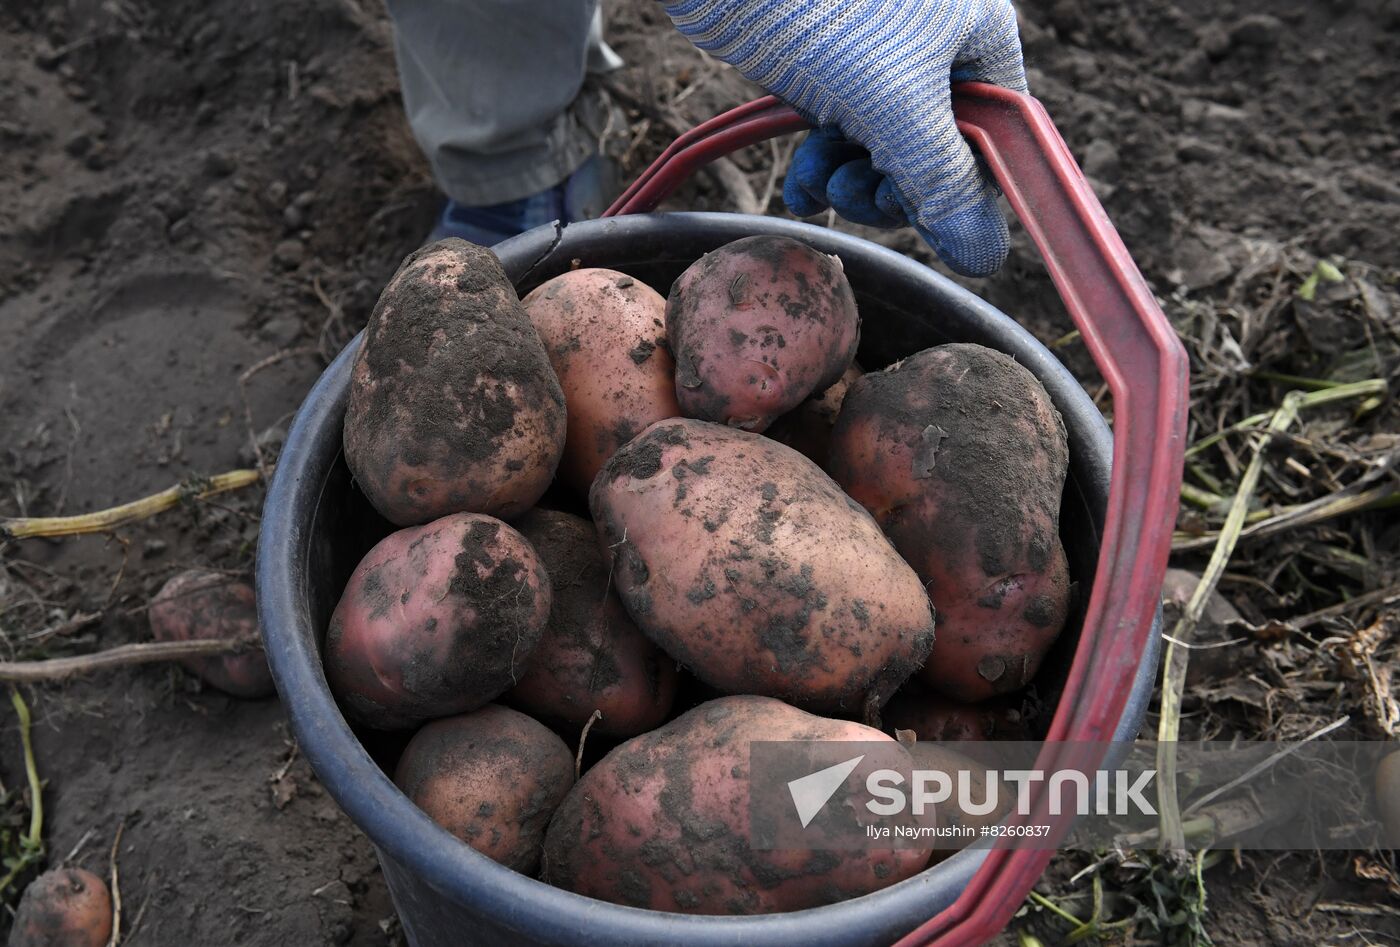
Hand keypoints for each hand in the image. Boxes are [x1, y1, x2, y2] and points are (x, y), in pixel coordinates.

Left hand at [664, 0, 1026, 276]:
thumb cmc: (824, 14)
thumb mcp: (895, 110)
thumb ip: (942, 184)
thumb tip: (985, 253)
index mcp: (981, 39)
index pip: (993, 144)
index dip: (954, 193)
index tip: (907, 214)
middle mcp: (942, 45)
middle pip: (936, 153)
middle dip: (888, 189)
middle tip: (849, 193)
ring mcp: (886, 55)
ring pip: (884, 149)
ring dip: (848, 184)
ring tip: (815, 185)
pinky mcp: (835, 63)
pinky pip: (845, 132)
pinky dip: (823, 167)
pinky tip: (800, 189)